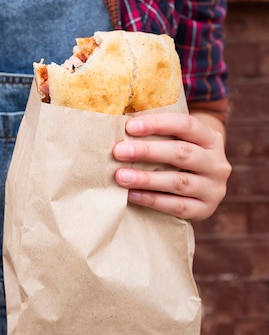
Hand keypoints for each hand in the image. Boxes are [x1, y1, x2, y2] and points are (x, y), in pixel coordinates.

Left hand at [112, 112, 230, 220]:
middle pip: (182, 153)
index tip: (129, 127)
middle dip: (147, 151)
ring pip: (178, 182)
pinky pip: (177, 206)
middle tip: (118, 151)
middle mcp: (216, 163)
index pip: (186, 125)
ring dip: (147, 179)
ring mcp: (213, 188)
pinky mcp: (205, 210)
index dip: (157, 124)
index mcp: (210, 138)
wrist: (201, 187)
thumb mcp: (177, 140)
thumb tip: (117, 125)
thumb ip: (157, 133)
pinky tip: (132, 195)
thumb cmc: (177, 156)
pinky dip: (152, 200)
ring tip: (120, 176)